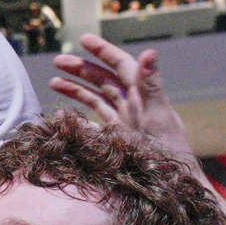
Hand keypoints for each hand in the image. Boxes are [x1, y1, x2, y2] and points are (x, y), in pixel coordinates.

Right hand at [50, 34, 191, 162]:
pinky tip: (61, 114)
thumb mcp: (159, 115)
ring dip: (76, 88)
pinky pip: (93, 123)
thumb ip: (151, 84)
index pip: (121, 65)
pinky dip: (77, 117)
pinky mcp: (116, 138)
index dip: (103, 51)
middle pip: (103, 79)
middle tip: (57, 61)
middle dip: (81, 68)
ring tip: (53, 82)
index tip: (83, 40)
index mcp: (143, 94)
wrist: (172, 184)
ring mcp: (123, 121)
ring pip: (96, 97)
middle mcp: (132, 104)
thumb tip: (149, 51)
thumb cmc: (170, 150)